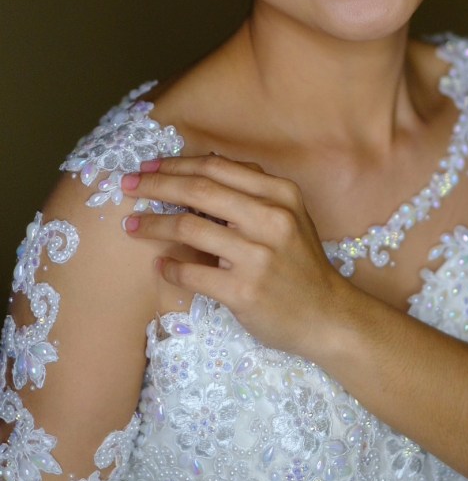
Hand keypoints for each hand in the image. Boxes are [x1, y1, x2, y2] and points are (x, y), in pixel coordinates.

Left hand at [120, 155, 346, 357]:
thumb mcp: (289, 216)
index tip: (149, 166)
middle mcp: (271, 219)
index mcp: (280, 194)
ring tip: (132, 226)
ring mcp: (258, 256)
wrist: (327, 315)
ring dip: (153, 225)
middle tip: (127, 184)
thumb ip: (252, 193)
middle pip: (198, 191)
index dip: (177, 165)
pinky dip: (170, 268)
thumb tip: (199, 170)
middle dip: (155, 184)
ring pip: (189, 228)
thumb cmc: (301, 264)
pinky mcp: (244, 291)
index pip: (217, 168)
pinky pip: (191, 273)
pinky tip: (160, 266)